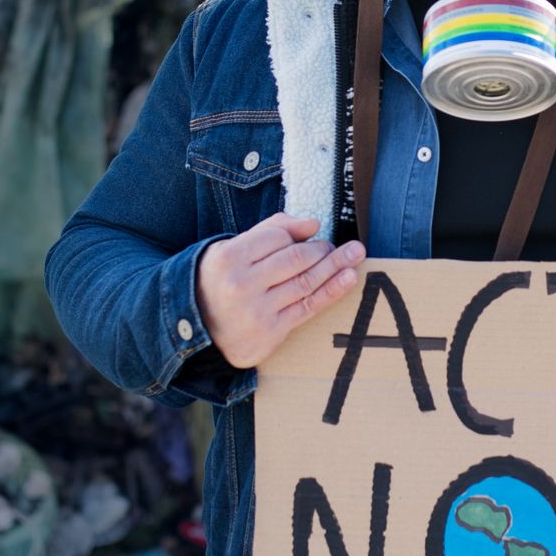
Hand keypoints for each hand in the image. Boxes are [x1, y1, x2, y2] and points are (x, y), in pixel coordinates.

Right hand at [196, 213, 365, 368]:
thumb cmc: (220, 281)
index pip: (277, 237)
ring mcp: (257, 310)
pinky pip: (308, 307)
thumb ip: (269, 231)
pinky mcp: (271, 332)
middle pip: (295, 259)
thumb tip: (312, 223)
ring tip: (356, 254)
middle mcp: (241, 284)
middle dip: (323, 250)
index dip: (298, 234)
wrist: (199, 328)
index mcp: (229, 258)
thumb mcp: (232, 249)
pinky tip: (348, 278)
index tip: (313, 235)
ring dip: (336, 266)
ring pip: (306, 282)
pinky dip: (332, 291)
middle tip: (341, 245)